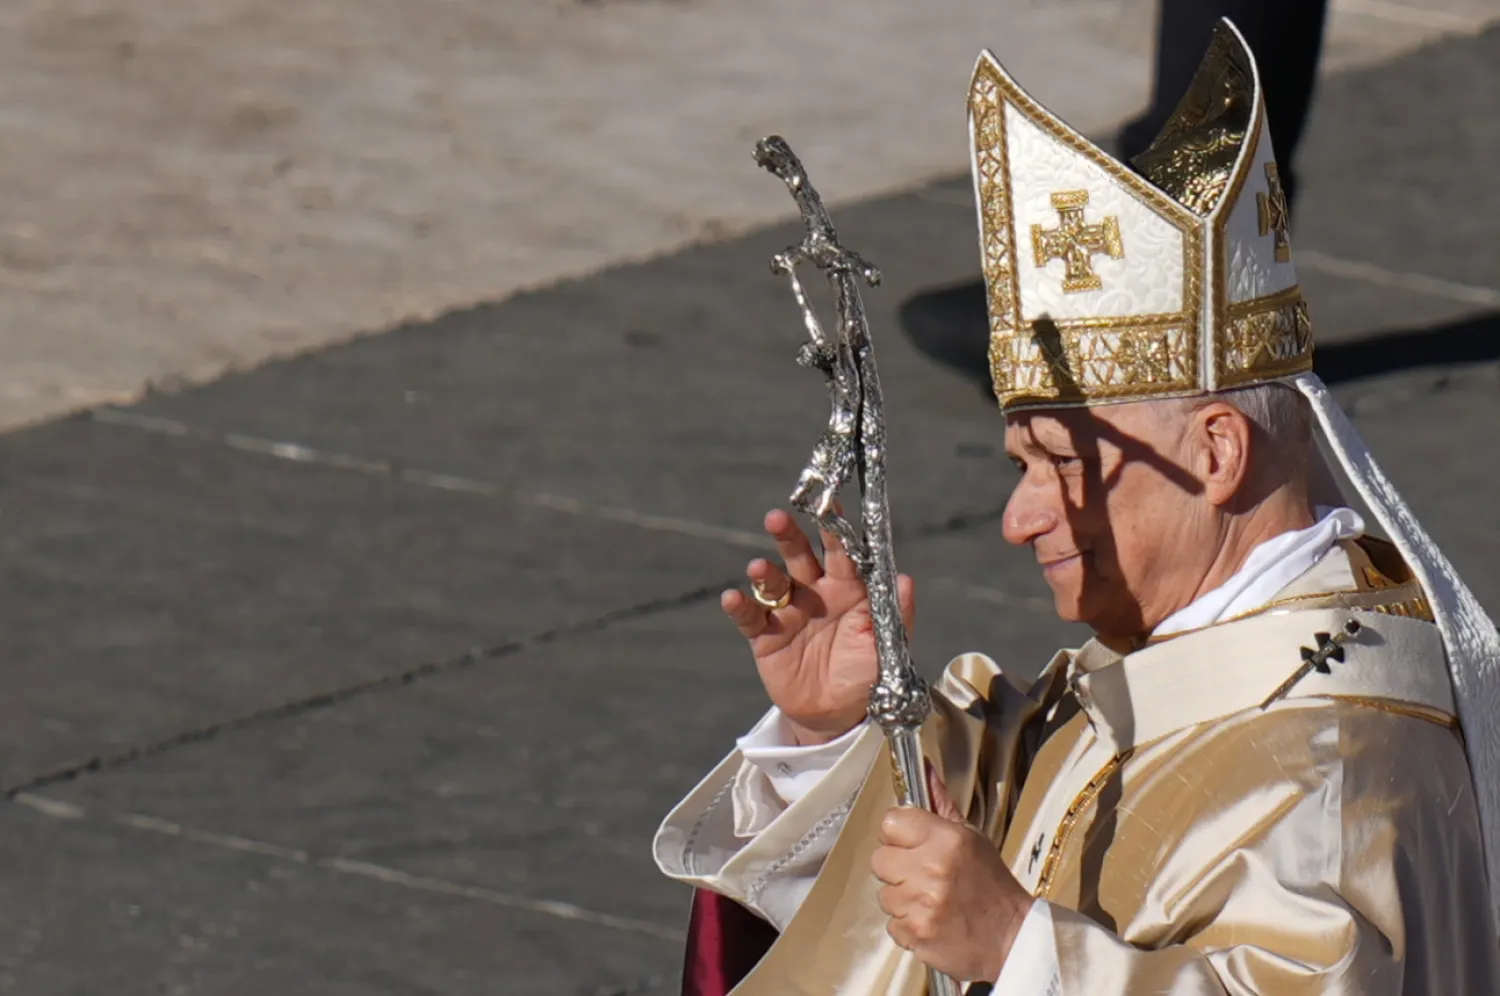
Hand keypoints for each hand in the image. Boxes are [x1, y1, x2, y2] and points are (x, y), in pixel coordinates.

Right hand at [722, 509, 915, 744]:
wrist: (839, 716)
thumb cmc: (868, 675)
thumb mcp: (888, 646)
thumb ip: (895, 613)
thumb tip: (905, 580)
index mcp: (847, 589)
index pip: (840, 553)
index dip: (835, 530)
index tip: (829, 507)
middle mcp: (815, 593)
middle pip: (799, 556)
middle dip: (788, 537)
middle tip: (777, 518)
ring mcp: (788, 612)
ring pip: (772, 582)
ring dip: (764, 573)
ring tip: (758, 568)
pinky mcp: (765, 636)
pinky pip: (749, 617)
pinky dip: (739, 606)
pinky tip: (732, 597)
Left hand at [872, 770, 1032, 982]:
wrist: (1011, 936)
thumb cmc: (990, 884)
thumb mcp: (972, 837)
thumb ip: (940, 804)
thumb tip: (923, 767)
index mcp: (945, 840)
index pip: (891, 822)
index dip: (898, 834)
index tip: (911, 843)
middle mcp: (930, 869)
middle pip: (879, 859)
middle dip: (897, 867)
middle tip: (921, 874)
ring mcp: (921, 904)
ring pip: (884, 894)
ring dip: (903, 898)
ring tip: (930, 900)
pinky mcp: (916, 934)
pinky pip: (892, 924)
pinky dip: (907, 925)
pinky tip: (930, 920)